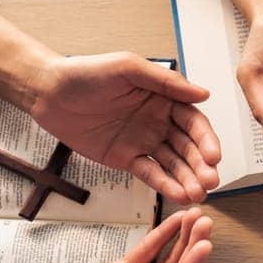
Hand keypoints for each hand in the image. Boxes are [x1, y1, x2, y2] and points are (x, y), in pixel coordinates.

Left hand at [25, 53, 222, 203]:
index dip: (206, 140)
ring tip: (198, 195)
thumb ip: (166, 81)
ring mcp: (144, 141)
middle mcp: (159, 121)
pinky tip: (178, 195)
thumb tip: (203, 94)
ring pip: (173, 164)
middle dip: (202, 166)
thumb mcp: (127, 68)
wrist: (48, 93)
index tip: (214, 156)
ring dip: (189, 179)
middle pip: (188, 147)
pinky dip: (166, 185)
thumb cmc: (85, 73)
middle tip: (211, 181)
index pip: (194, 122)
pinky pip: (151, 173)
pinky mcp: (127, 158)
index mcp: (164, 98)